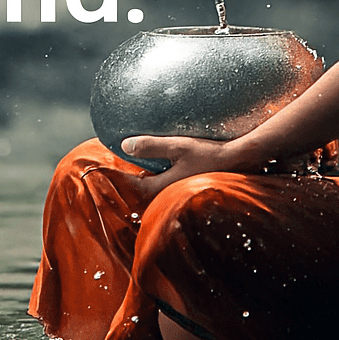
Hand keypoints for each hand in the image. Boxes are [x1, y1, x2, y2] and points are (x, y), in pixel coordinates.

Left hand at [120, 133, 315, 199]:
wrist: (240, 161)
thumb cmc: (210, 154)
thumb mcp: (179, 146)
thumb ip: (152, 146)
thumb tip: (126, 145)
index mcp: (162, 187)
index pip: (130, 187)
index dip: (114, 178)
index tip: (98, 169)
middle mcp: (168, 193)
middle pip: (138, 192)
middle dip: (124, 182)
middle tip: (107, 170)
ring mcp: (177, 191)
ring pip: (151, 189)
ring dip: (139, 180)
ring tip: (126, 167)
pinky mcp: (185, 186)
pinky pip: (162, 184)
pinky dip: (153, 177)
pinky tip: (153, 165)